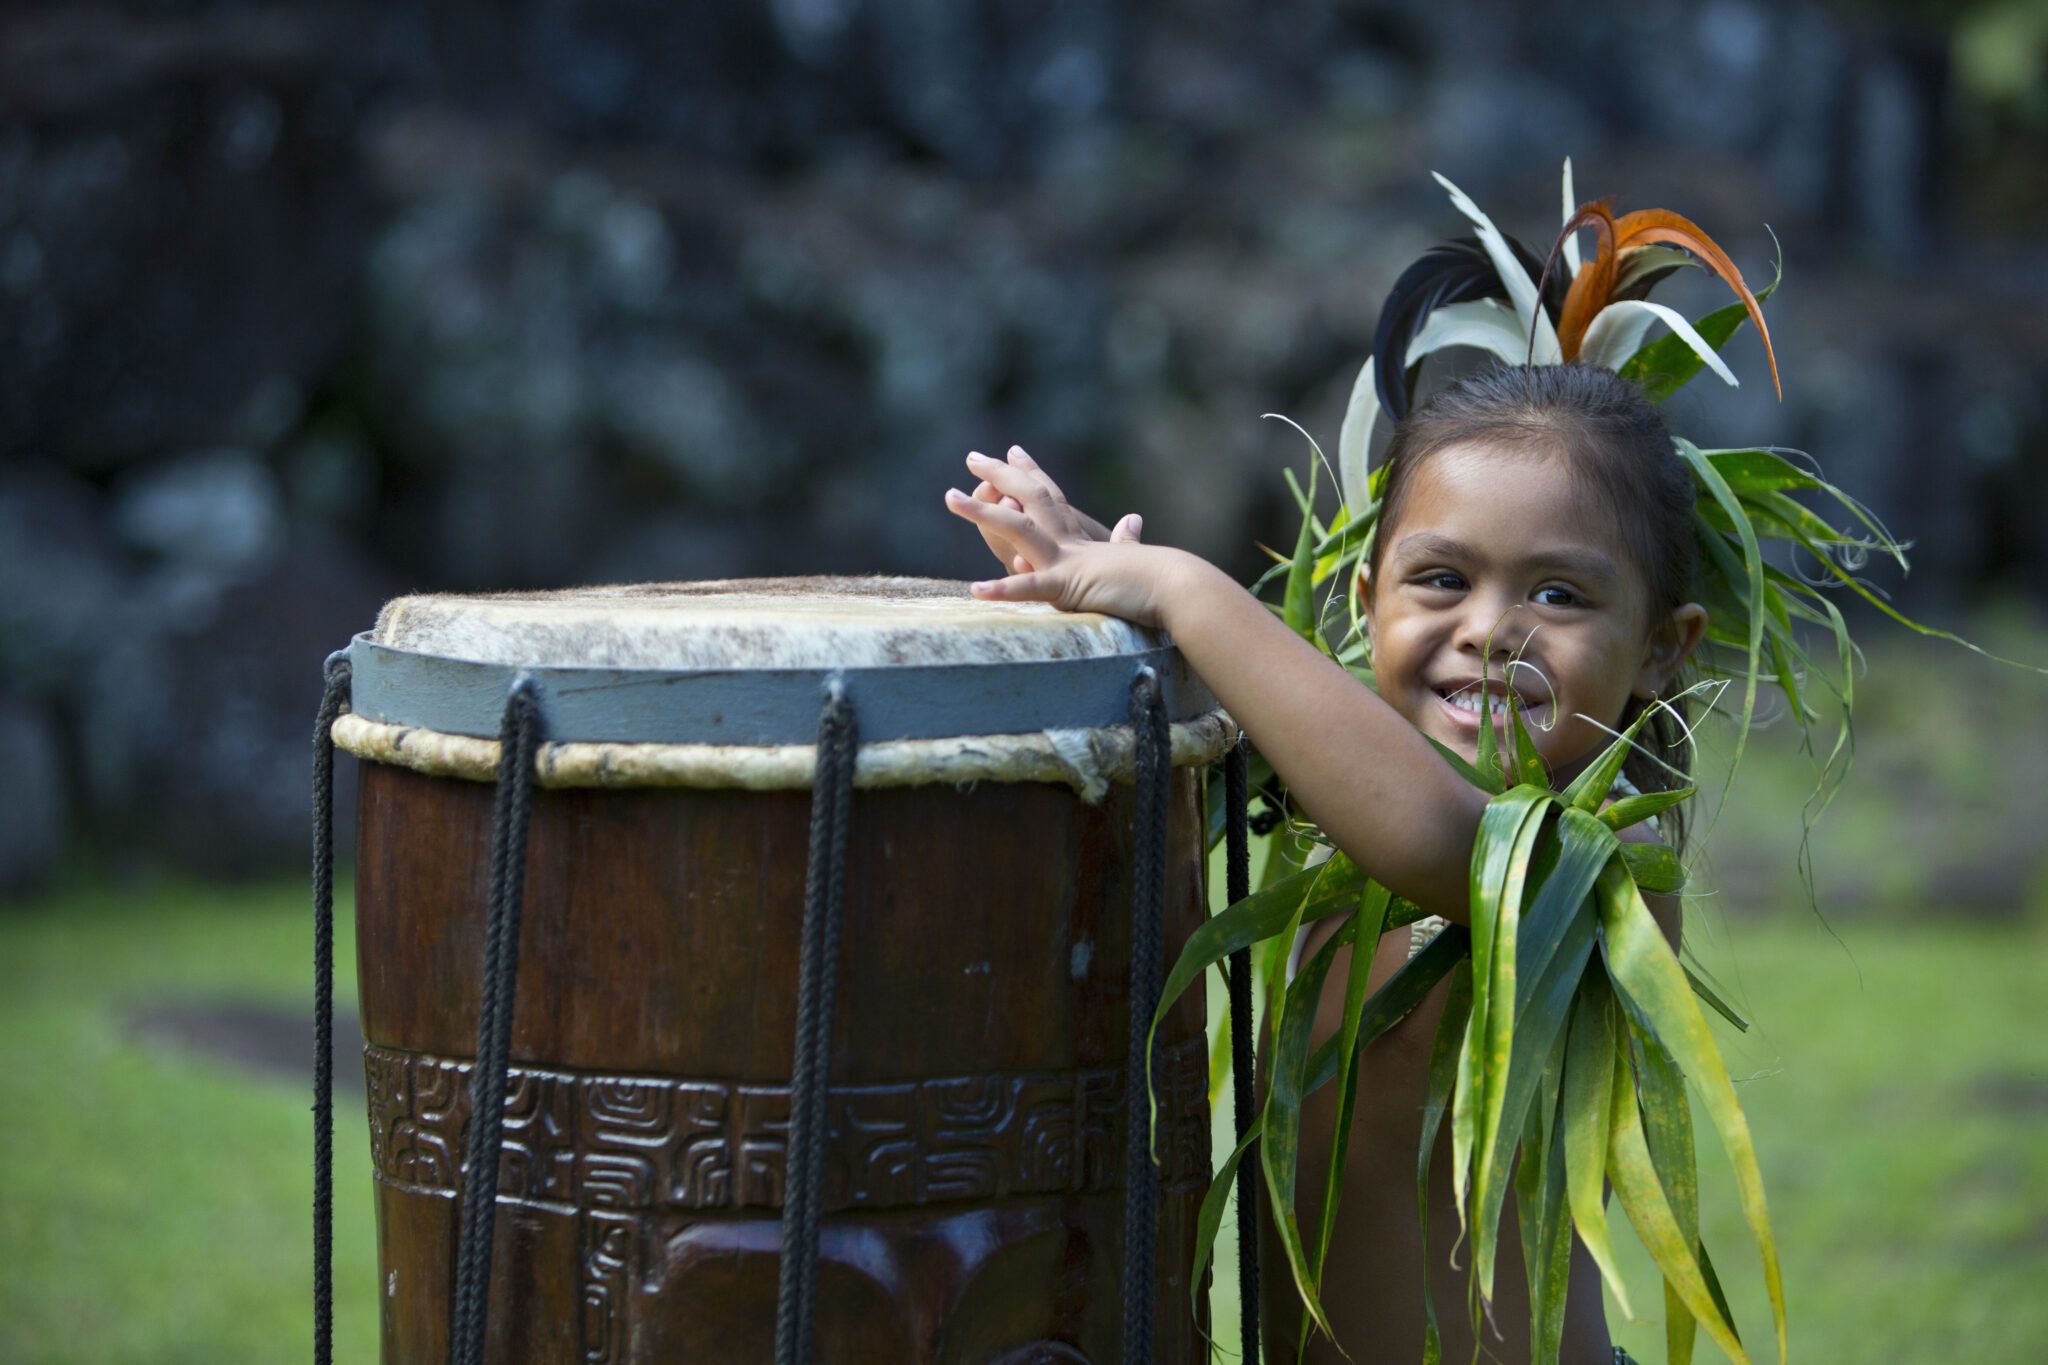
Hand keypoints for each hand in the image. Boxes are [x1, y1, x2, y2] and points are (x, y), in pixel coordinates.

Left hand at [944, 449, 1168, 625]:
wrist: (1179, 589)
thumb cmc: (1162, 580)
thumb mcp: (1134, 558)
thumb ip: (1127, 542)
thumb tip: (1134, 519)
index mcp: (1083, 540)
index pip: (1052, 498)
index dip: (1031, 473)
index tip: (1012, 450)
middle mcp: (1071, 542)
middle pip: (1030, 498)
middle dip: (999, 476)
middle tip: (971, 456)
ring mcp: (1067, 561)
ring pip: (1017, 529)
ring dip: (981, 513)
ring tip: (949, 497)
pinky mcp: (1068, 586)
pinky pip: (1031, 588)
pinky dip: (1004, 590)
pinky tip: (976, 589)